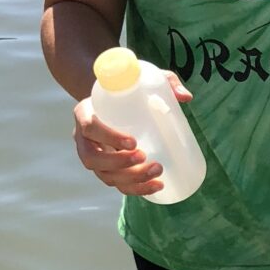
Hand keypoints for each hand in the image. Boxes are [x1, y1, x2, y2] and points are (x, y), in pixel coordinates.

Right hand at [72, 72, 191, 194]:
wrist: (113, 102)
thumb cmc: (128, 90)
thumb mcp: (142, 79)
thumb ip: (164, 81)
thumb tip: (186, 97)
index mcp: (85, 113)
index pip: (90, 127)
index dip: (109, 137)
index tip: (133, 141)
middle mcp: (83, 139)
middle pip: (93, 159)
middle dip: (120, 164)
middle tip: (145, 158)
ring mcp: (94, 157)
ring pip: (106, 176)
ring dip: (131, 180)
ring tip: (158, 172)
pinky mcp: (107, 169)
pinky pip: (117, 184)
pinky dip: (137, 189)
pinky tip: (157, 186)